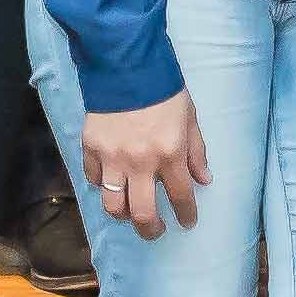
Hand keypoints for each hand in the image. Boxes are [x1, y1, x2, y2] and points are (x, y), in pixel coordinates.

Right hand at [77, 95, 208, 234]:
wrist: (126, 65)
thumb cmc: (163, 90)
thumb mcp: (189, 119)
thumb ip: (196, 152)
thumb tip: (203, 180)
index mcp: (170, 154)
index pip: (180, 197)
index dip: (186, 214)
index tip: (187, 222)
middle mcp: (140, 162)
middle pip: (142, 213)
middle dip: (151, 229)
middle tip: (155, 230)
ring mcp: (113, 157)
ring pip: (113, 204)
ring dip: (123, 214)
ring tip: (130, 212)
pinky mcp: (92, 148)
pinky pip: (94, 179)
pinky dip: (102, 184)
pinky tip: (111, 181)